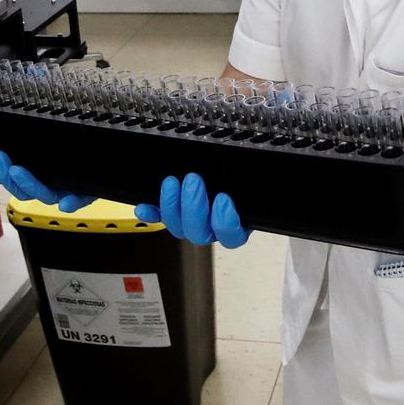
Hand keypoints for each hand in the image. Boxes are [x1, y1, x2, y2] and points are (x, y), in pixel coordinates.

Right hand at [0, 150, 93, 213]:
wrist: (95, 167)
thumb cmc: (58, 167)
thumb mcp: (27, 164)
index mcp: (30, 182)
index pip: (5, 182)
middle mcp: (44, 189)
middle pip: (22, 190)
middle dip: (9, 176)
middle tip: (0, 159)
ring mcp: (62, 192)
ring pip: (44, 194)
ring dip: (30, 184)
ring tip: (19, 170)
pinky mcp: (83, 194)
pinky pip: (77, 200)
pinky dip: (70, 203)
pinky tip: (65, 202)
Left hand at [134, 173, 248, 248]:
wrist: (228, 168)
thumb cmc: (241, 176)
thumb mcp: (251, 179)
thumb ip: (252, 182)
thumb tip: (260, 176)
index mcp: (236, 224)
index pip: (231, 236)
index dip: (225, 222)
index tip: (223, 199)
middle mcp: (211, 227)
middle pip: (199, 233)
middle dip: (194, 207)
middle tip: (193, 180)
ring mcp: (189, 221)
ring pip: (178, 227)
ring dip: (172, 206)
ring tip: (172, 182)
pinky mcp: (171, 211)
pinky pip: (157, 218)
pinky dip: (150, 213)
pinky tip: (143, 206)